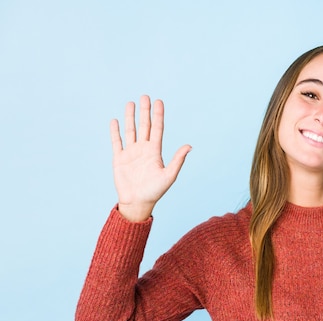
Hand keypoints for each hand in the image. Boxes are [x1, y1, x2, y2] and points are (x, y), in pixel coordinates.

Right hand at [110, 95, 190, 221]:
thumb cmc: (155, 192)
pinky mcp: (119, 159)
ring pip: (131, 130)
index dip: (158, 115)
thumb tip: (189, 146)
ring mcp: (131, 153)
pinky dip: (115, 131)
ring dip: (130, 117)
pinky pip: (117, 142)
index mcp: (155, 152)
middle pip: (144, 126)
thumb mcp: (169, 176)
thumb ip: (178, 160)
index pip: (157, 129)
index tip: (159, 101)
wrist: (137, 203)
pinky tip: (115, 121)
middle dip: (145, 111)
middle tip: (145, 96)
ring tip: (130, 103)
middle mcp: (143, 149)